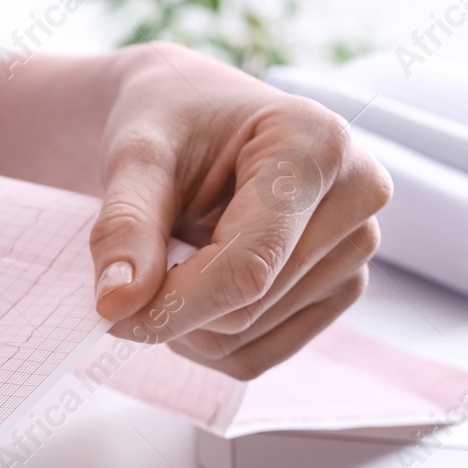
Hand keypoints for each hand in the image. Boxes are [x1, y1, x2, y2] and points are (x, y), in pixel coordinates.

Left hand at [88, 43, 388, 377]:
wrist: (195, 113)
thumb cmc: (170, 121)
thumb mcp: (135, 155)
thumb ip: (124, 226)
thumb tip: (116, 305)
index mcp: (318, 145)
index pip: (249, 264)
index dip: (173, 304)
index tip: (109, 314)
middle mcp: (358, 195)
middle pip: (248, 306)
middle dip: (172, 305)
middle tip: (135, 263)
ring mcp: (358, 248)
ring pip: (249, 338)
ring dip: (186, 324)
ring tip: (171, 257)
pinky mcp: (340, 287)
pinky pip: (259, 355)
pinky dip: (207, 341)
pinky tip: (192, 289)